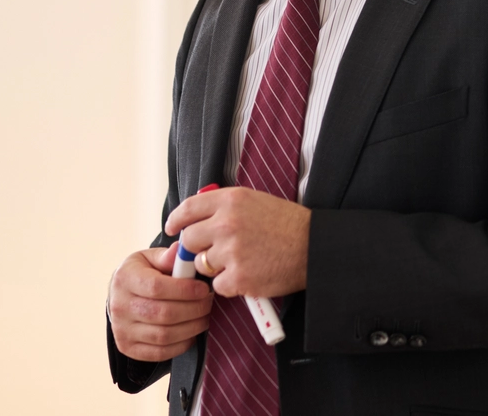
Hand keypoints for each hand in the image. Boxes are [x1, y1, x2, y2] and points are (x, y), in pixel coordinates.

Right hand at [108, 246, 212, 361]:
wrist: (121, 297)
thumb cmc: (143, 273)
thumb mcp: (151, 258)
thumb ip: (167, 256)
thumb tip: (179, 251)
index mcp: (125, 279)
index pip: (157, 288)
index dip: (185, 290)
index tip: (204, 289)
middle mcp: (119, 306)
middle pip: (162, 314)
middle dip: (193, 309)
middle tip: (210, 303)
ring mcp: (121, 330)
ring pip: (163, 335)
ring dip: (191, 327)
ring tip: (205, 316)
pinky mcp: (128, 348)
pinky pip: (159, 352)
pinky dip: (181, 344)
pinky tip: (192, 331)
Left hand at [165, 186, 310, 298]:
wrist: (314, 246)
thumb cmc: (288, 225)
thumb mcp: (256, 202)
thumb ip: (226, 208)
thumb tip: (195, 220)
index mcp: (231, 201)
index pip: (188, 209)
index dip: (176, 220)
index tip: (173, 228)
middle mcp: (227, 223)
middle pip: (189, 240)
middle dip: (197, 248)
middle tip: (213, 251)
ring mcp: (231, 252)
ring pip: (202, 264)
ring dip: (215, 266)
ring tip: (241, 261)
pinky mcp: (237, 277)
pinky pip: (218, 285)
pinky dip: (231, 284)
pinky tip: (250, 274)